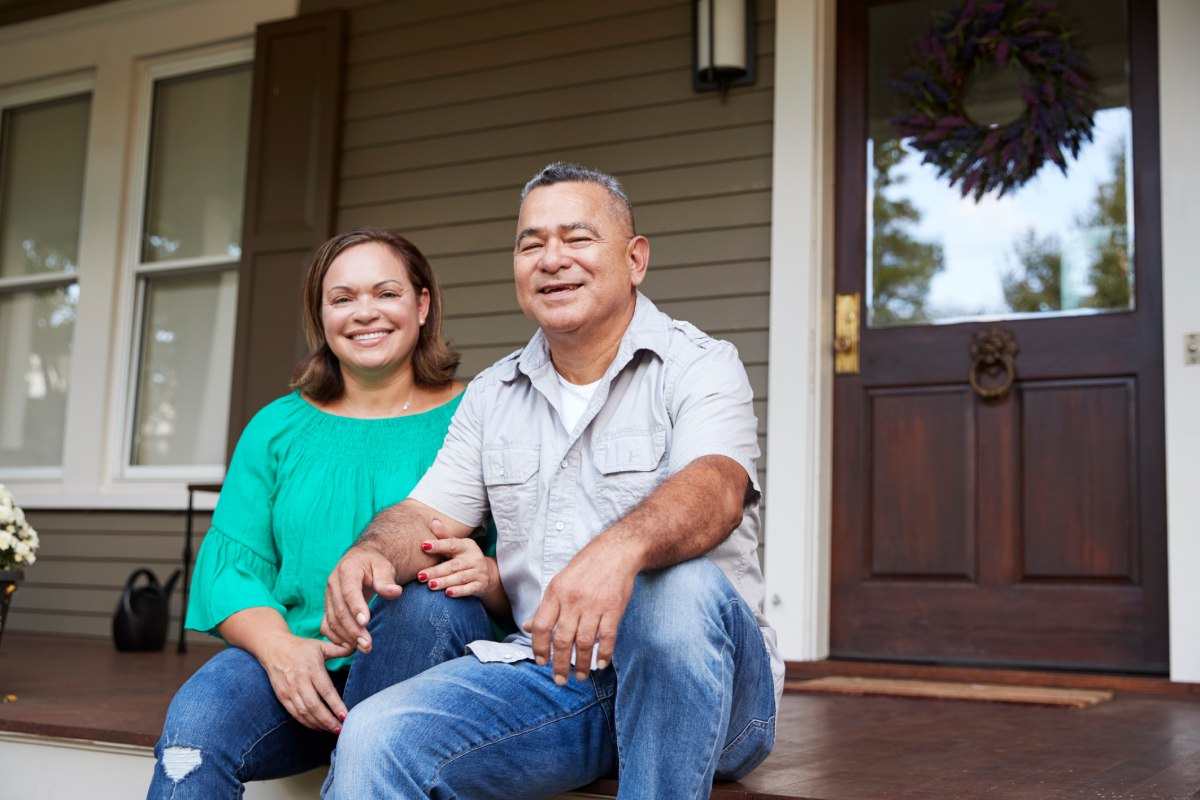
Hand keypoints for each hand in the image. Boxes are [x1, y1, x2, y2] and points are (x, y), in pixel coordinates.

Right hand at [259, 633, 354, 731]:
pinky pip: (295, 714)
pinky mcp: (282, 696)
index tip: (345, 716)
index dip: (336, 705)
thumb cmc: (301, 647)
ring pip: (304, 712)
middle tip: (342, 729)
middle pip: (315, 706)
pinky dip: (307, 723)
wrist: (274, 648)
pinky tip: (318, 727)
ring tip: (332, 730)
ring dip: (319, 724)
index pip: (326, 691)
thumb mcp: (320, 645)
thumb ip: (338, 650)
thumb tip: (356, 648)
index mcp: (312, 668)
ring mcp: (289, 690)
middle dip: (329, 720)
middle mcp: (300, 681)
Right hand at [321, 546, 403, 653]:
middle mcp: (333, 584)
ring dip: (346, 637)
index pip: (349, 591)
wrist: (360, 561)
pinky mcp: (328, 607)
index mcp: (347, 570)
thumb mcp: (383, 567)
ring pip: (332, 620)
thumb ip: (386, 580)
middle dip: (353, 630)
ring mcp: (328, 596)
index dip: (356, 607)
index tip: (365, 623)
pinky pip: (326, 625)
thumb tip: (395, 592)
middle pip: (340, 610)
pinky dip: (335, 637)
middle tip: (368, 645)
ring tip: (363, 648)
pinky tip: (350, 646)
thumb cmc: (374, 565)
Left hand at [418, 518, 496, 598]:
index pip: (451, 544)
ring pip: (460, 577)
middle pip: (453, 565)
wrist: (488, 573)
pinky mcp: (481, 585)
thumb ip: (445, 536)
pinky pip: (470, 589)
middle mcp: (474, 558)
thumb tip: (433, 521)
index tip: (423, 546)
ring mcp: (478, 572)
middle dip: (436, 571)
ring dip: (445, 582)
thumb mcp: (457, 545)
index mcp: (467, 546)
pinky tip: (448, 594)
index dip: (438, 545)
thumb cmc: (466, 557)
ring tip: (430, 585)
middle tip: (420, 576)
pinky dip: (459, 591)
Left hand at [526, 540, 635, 685]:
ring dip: (582, 664)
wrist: (615, 552)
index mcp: (556, 593)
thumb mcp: (559, 582)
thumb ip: (546, 607)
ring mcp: (594, 605)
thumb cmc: (585, 567)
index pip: (541, 626)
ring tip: (580, 676)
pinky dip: (604, 654)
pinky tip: (600, 664)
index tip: (541, 662)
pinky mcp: (613, 609)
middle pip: (562, 640)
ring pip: (585, 642)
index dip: (539, 647)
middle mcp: (573, 601)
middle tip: (560, 680)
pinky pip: (608, 637)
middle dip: (559, 664)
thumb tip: (529, 627)